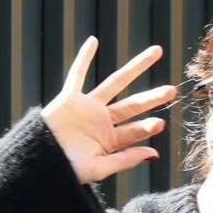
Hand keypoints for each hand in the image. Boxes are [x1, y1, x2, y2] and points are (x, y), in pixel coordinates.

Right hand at [43, 37, 176, 184]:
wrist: (39, 163)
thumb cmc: (67, 170)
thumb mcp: (100, 168)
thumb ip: (126, 159)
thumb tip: (154, 153)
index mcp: (109, 141)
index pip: (134, 131)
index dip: (147, 127)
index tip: (160, 123)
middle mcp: (102, 121)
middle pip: (132, 105)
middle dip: (152, 98)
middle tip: (173, 90)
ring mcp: (87, 107)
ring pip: (116, 83)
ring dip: (136, 68)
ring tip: (156, 52)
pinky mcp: (69, 99)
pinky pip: (77, 75)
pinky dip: (83, 59)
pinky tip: (93, 42)